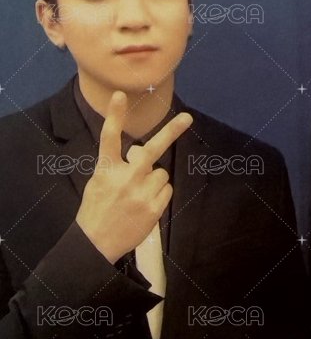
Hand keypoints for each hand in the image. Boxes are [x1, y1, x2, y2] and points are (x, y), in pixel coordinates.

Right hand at [75, 91, 192, 263]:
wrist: (96, 243)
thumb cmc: (97, 209)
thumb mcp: (98, 182)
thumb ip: (117, 166)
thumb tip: (139, 154)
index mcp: (107, 169)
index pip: (110, 138)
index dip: (115, 115)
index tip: (120, 95)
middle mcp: (125, 178)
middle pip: (152, 150)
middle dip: (172, 131)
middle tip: (187, 118)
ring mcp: (141, 193)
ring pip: (162, 173)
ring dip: (155, 179)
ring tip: (138, 194)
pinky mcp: (153, 208)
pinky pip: (167, 190)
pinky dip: (159, 194)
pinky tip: (145, 204)